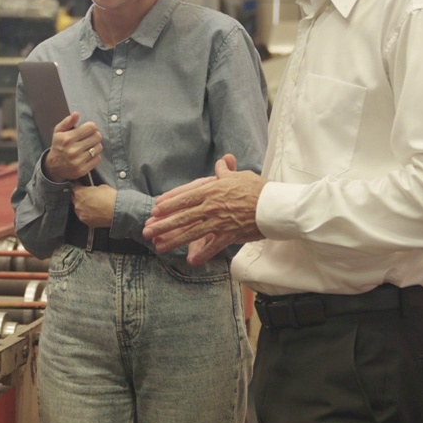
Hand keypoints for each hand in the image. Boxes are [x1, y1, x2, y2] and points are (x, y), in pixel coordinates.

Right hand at [43, 112, 102, 182]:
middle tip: (90, 138)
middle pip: (97, 137)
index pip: (91, 127)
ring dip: (96, 146)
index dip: (91, 127)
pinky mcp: (82, 170)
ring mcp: (78, 161)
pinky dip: (95, 156)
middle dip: (95, 136)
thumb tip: (76, 114)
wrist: (54, 167)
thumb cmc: (58, 146)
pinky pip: (98, 159)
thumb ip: (67, 121)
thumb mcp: (58, 132)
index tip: (88, 130)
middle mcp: (73, 150)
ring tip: (89, 146)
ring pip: (99, 148)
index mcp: (68, 138)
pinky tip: (89, 155)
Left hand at [72, 184, 116, 228]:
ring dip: (83, 207)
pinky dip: (88, 215)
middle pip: (75, 199)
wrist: (117, 211)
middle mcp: (77, 204)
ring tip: (93, 206)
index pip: (74, 188)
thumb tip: (92, 191)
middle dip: (80, 198)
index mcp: (79, 193)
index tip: (81, 186)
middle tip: (89, 197)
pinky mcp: (86, 222)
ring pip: (79, 209)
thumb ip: (92, 189)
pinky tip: (95, 213)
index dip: (79, 186)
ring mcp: (81, 214)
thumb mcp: (101, 187)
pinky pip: (84, 217)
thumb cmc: (110, 198)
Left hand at [143, 154, 266, 264]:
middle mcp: (211, 206)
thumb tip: (222, 161)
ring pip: (191, 232)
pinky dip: (201, 254)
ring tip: (159, 247)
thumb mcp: (239, 176)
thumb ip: (226, 171)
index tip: (155, 210)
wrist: (274, 205)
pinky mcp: (229, 235)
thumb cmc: (258, 188)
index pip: (184, 197)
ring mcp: (219, 222)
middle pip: (182, 216)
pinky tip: (190, 261)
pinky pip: (212, 246)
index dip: (168, 204)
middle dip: (162, 224)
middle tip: (147, 231)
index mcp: (211, 190)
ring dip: (173, 240)